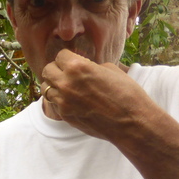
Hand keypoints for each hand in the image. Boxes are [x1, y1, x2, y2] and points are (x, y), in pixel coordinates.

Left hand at [40, 49, 157, 139]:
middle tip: (67, 72)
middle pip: (47, 70)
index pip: (60, 55)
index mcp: (77, 67)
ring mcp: (63, 102)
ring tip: (68, 87)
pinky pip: (55, 103)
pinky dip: (60, 100)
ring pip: (46, 88)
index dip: (68, 57)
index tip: (74, 60)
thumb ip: (90, 66)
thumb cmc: (126, 93)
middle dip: (57, 69)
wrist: (131, 122)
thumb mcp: (110, 69)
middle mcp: (66, 83)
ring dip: (55, 85)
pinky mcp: (65, 116)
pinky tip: (73, 100)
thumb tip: (83, 66)